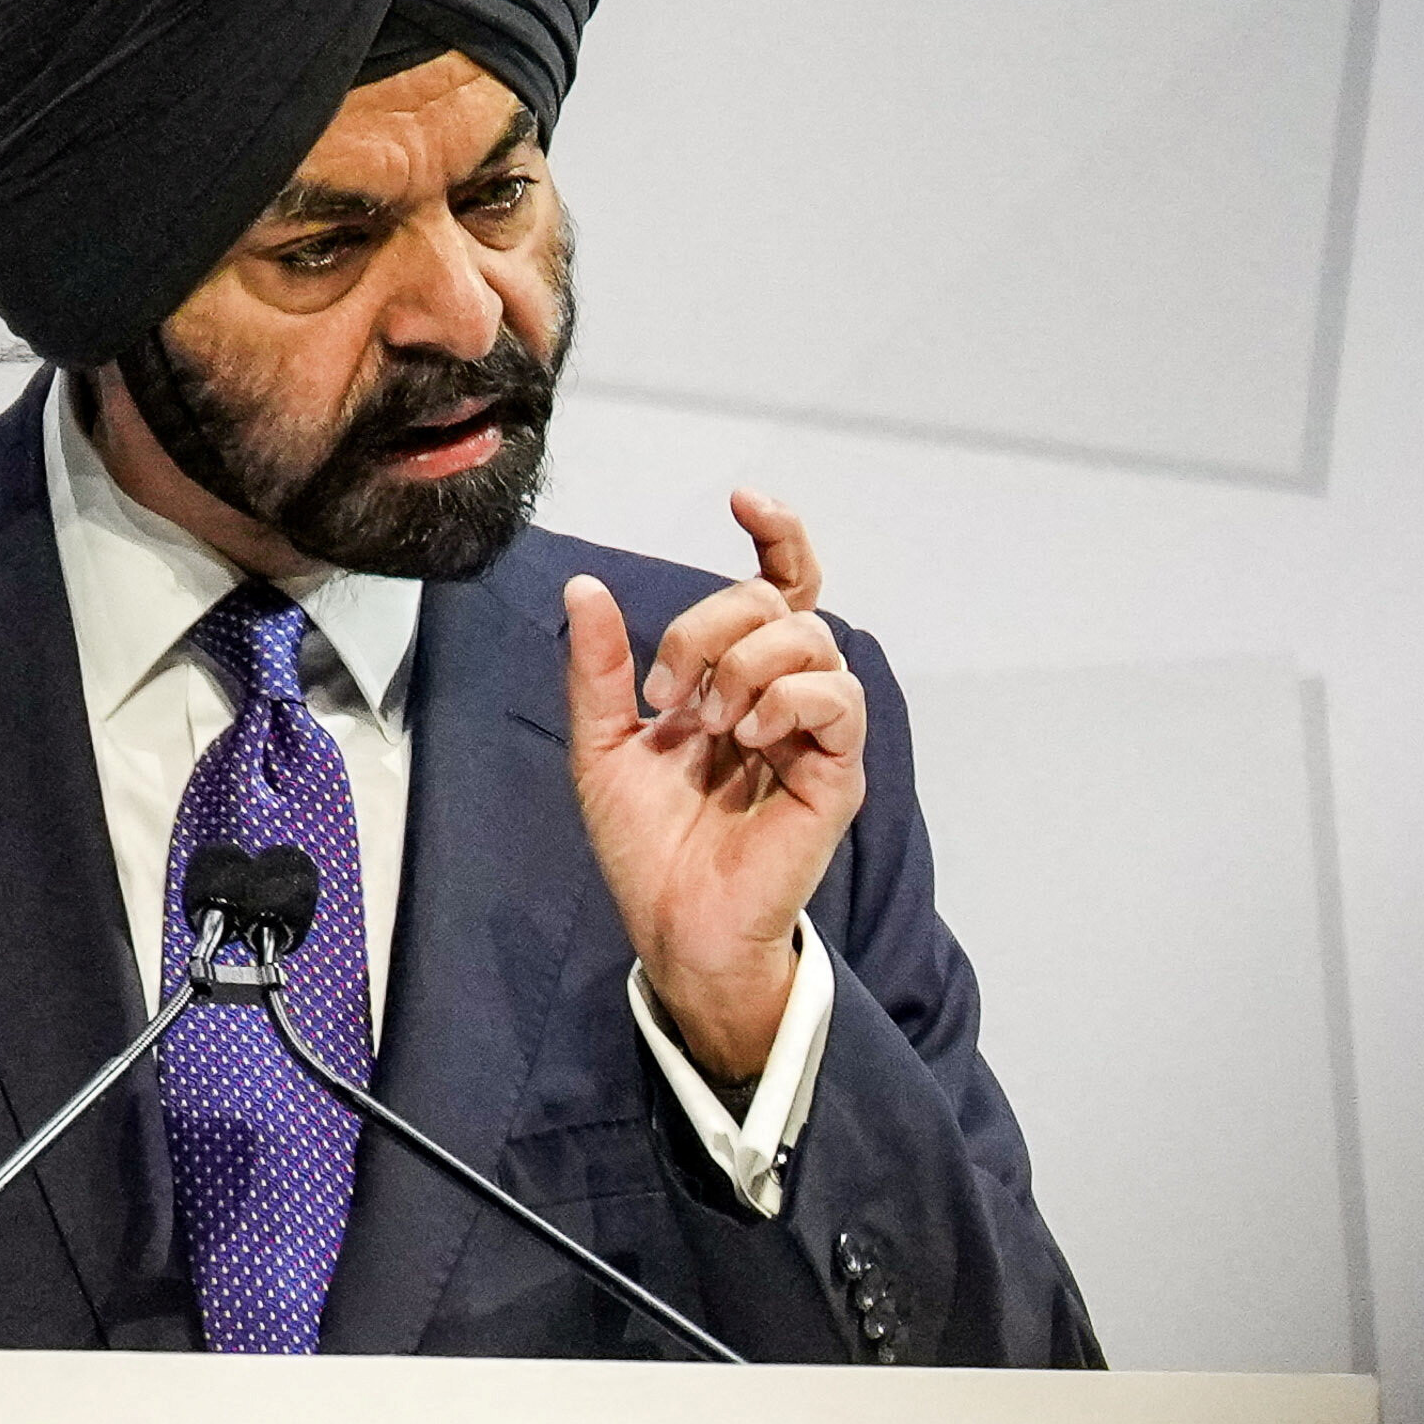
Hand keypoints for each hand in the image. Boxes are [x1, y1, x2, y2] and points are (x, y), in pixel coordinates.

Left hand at [563, 491, 865, 1083]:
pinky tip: (750, 736)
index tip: (742, 500)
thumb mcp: (602, 746)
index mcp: (734, 680)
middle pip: (777, 604)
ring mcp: (814, 732)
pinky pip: (839, 700)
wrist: (671, 922)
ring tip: (710, 725)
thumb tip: (584, 587)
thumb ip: (598, 669)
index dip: (777, 534)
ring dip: (747, 665)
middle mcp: (781, 696)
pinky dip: (791, 700)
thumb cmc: (646, 846)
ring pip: (812, 640)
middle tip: (668, 693)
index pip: (778, 587)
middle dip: (712, 626)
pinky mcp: (836, 772)